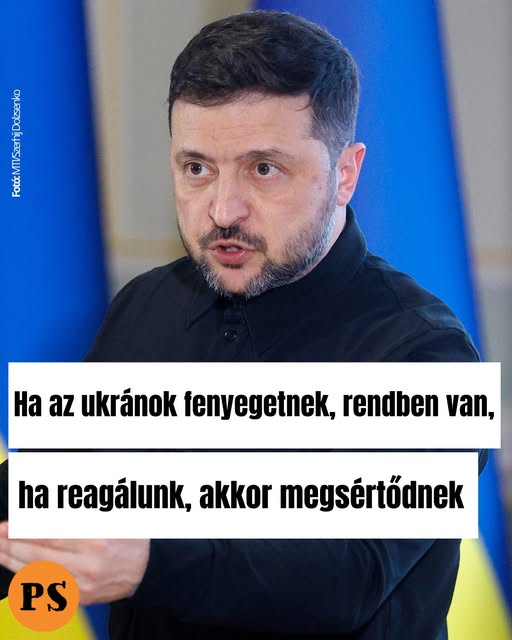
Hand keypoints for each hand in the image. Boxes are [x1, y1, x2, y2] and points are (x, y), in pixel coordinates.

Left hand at [0, 522, 149, 603]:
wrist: (147, 570)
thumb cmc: (131, 538)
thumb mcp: (113, 517)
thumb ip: (82, 513)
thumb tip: (49, 506)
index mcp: (98, 540)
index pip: (52, 533)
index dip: (27, 528)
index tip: (11, 522)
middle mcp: (89, 564)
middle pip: (41, 552)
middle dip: (14, 542)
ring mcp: (83, 584)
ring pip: (40, 571)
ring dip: (15, 559)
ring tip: (1, 548)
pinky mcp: (80, 597)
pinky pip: (48, 586)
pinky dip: (29, 575)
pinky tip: (17, 566)